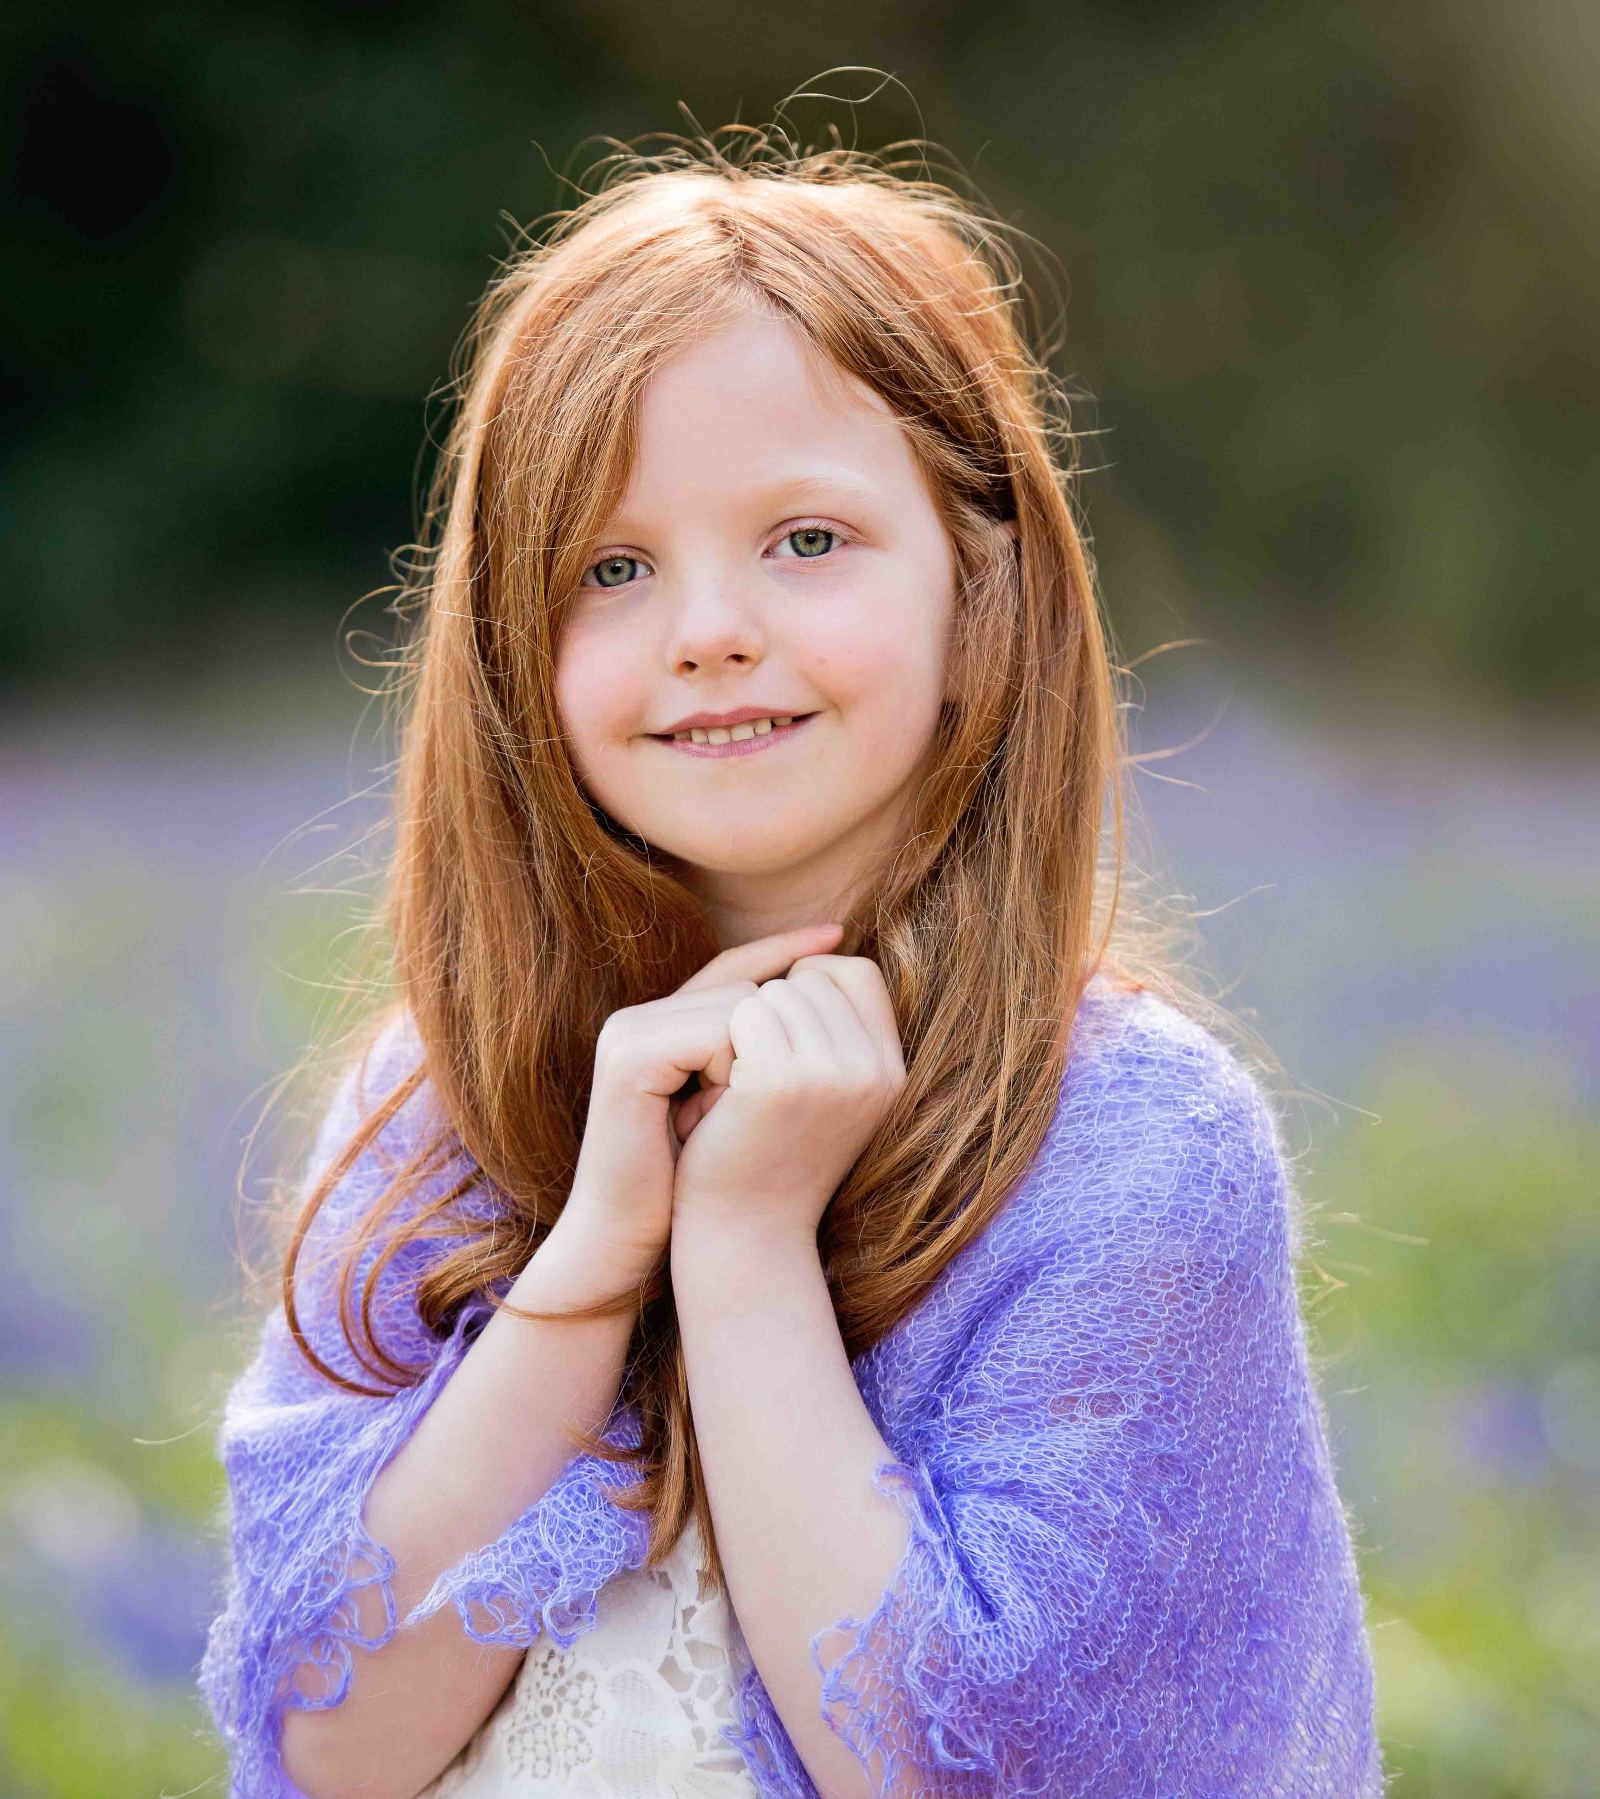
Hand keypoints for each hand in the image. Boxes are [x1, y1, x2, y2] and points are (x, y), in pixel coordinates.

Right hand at [557, 922, 845, 1282]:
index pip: (735, 966)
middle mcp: (640, 1017)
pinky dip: (732, 1073)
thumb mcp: (737, 1110)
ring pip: (739, 1006)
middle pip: (746, 987)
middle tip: (749, 1106)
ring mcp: (629, 1032)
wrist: (626, 1242)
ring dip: (756, 1062)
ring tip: (732, 1113)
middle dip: (772, 1042)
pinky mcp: (629, 1058)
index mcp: (662, 1024)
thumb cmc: (690, 1186)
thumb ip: (760, 1056)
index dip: (785, 948)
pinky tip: (718, 1112)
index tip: (839, 932)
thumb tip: (822, 1012)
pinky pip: (717, 1035)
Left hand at [669, 953, 907, 1243]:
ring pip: (778, 989)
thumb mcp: (819, 1083)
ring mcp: (836, 1075)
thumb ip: (831, 1022)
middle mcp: (878, 1072)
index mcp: (893, 1072)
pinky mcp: (785, 1081)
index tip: (773, 1045)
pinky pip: (746, 1010)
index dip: (806, 989)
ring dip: (741, 1031)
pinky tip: (721, 1098)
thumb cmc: (765, 1154)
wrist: (740, 1236)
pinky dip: (720, 1043)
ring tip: (736, 1093)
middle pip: (814, 975)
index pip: (856, 973)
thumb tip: (829, 935)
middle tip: (749, 1082)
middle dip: (769, 1011)